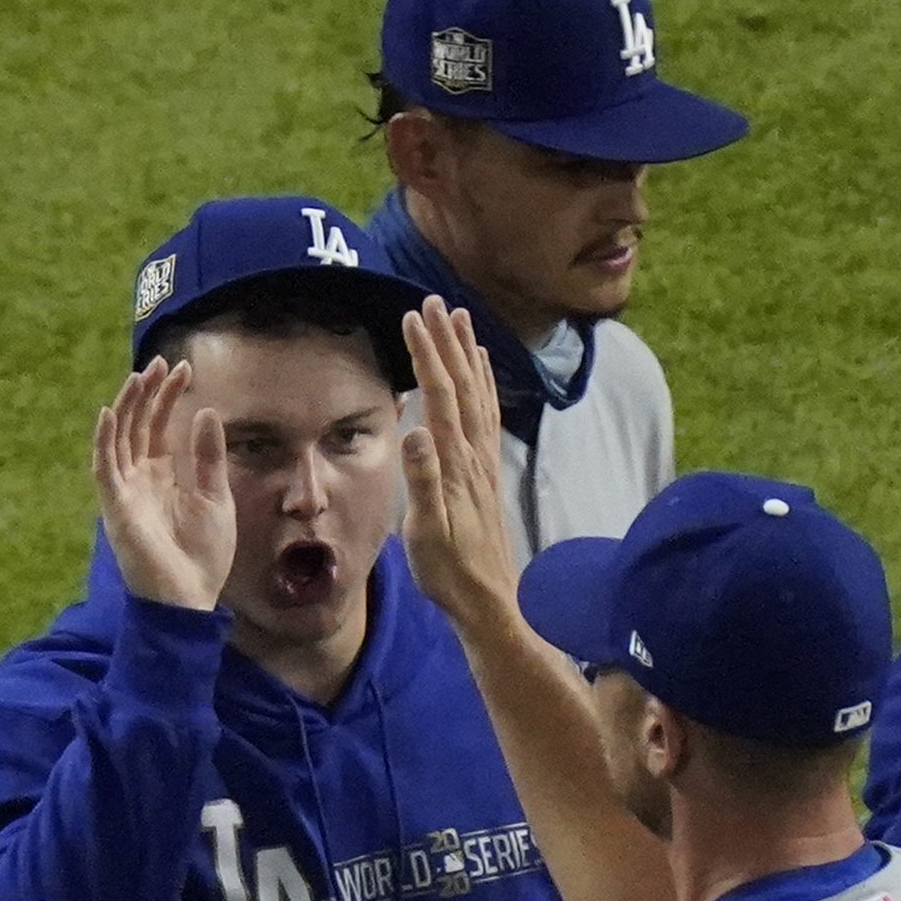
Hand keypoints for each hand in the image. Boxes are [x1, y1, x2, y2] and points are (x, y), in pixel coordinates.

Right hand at [92, 358, 230, 611]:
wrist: (190, 595)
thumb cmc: (204, 553)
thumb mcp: (216, 496)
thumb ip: (208, 456)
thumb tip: (205, 411)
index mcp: (164, 476)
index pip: (160, 426)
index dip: (169, 397)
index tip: (185, 369)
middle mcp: (140, 479)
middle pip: (138, 426)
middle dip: (147, 393)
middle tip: (160, 363)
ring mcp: (126, 491)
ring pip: (119, 439)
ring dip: (126, 407)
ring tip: (139, 376)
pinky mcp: (116, 506)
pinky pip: (104, 467)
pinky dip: (103, 440)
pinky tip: (108, 413)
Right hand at [397, 298, 518, 637]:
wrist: (488, 598)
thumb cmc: (449, 570)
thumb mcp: (425, 531)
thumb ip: (423, 479)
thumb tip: (416, 430)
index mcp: (455, 463)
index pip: (439, 396)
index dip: (427, 355)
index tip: (412, 318)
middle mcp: (474, 454)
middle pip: (462, 385)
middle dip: (447, 341)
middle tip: (434, 301)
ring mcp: (484, 462)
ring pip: (479, 394)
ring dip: (468, 354)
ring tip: (460, 319)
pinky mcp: (487, 472)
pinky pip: (488, 415)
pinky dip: (485, 385)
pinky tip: (482, 371)